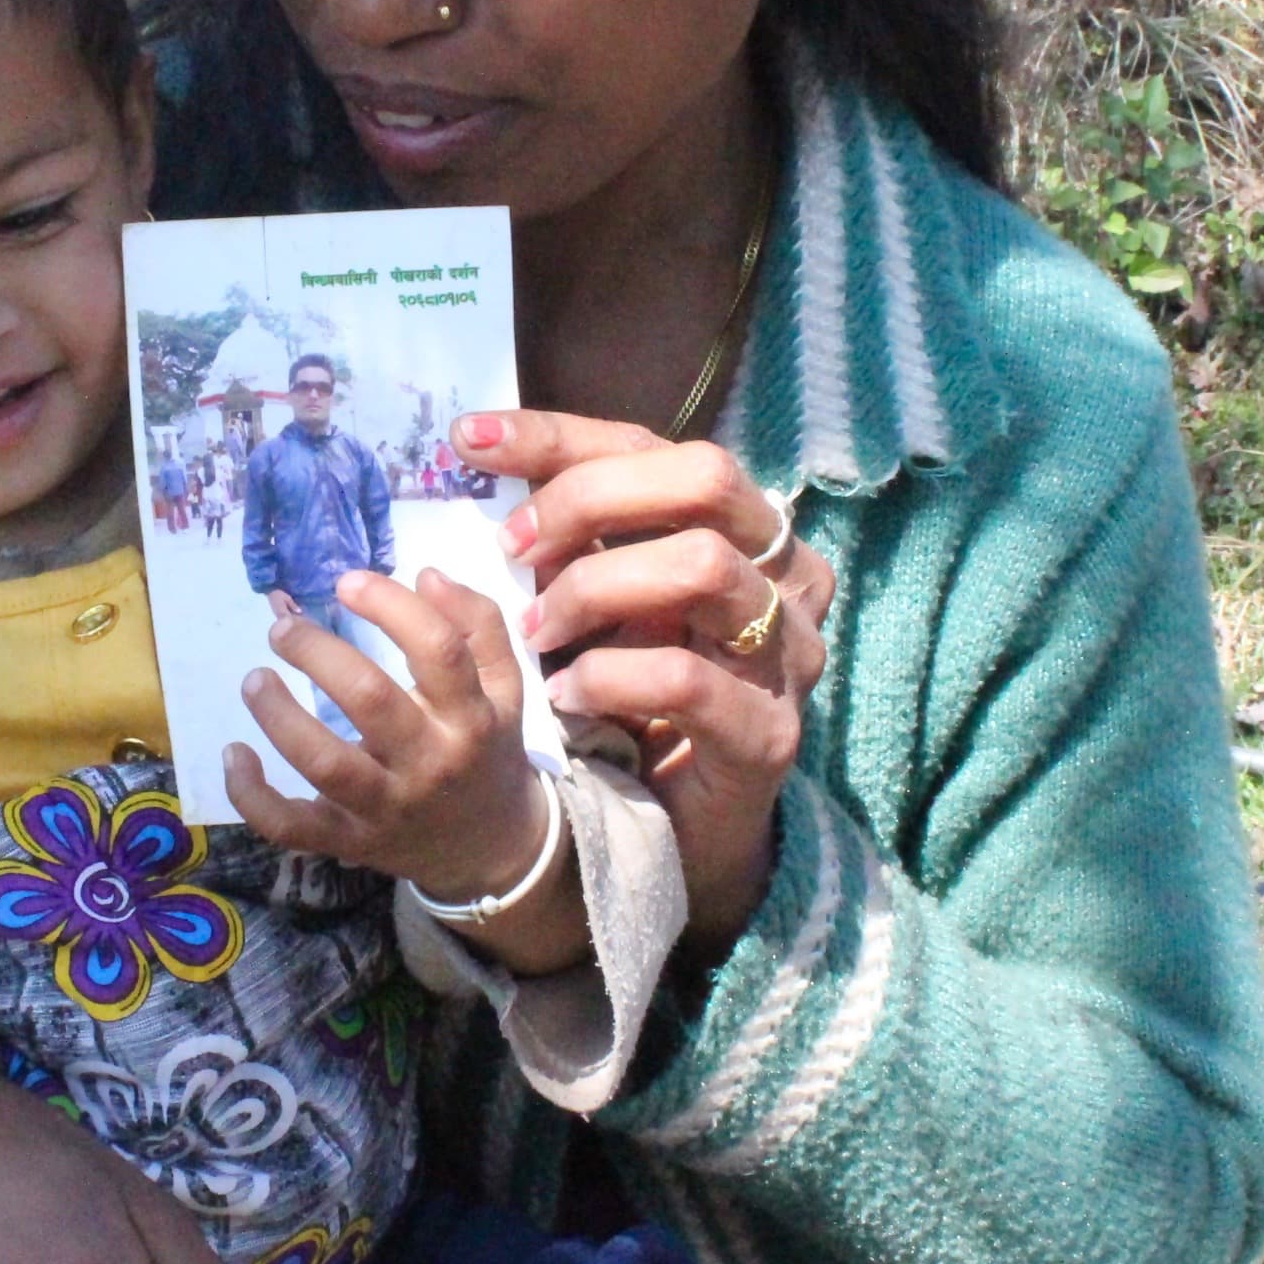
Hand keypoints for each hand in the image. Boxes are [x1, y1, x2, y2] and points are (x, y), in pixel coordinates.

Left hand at [225, 569, 587, 976]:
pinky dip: (251, 795)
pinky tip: (235, 753)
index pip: (437, 651)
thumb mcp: (504, 688)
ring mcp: (386, 808)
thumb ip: (476, 626)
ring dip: (279, 716)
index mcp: (470, 717)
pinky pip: (291, 825)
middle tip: (284, 628)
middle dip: (317, 653)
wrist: (491, 847)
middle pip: (370, 699)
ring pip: (325, 763)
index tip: (347, 582)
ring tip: (255, 680)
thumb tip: (425, 575)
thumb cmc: (485, 749)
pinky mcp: (350, 840)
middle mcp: (430, 762)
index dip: (390, 606)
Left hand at [456, 412, 833, 954]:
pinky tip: (566, 696)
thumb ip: (569, 535)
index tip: (471, 441)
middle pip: (704, 480)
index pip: (657, 446)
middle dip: (590, 500)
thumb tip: (480, 458)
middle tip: (514, 547)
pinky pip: (686, 678)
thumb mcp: (602, 597)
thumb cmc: (635, 695)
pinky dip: (608, 677)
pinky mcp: (770, 732)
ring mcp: (791, 651)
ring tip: (538, 629)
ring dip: (596, 588)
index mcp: (744, 526)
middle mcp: (789, 573)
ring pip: (703, 567)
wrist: (679, 826)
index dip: (562, 437)